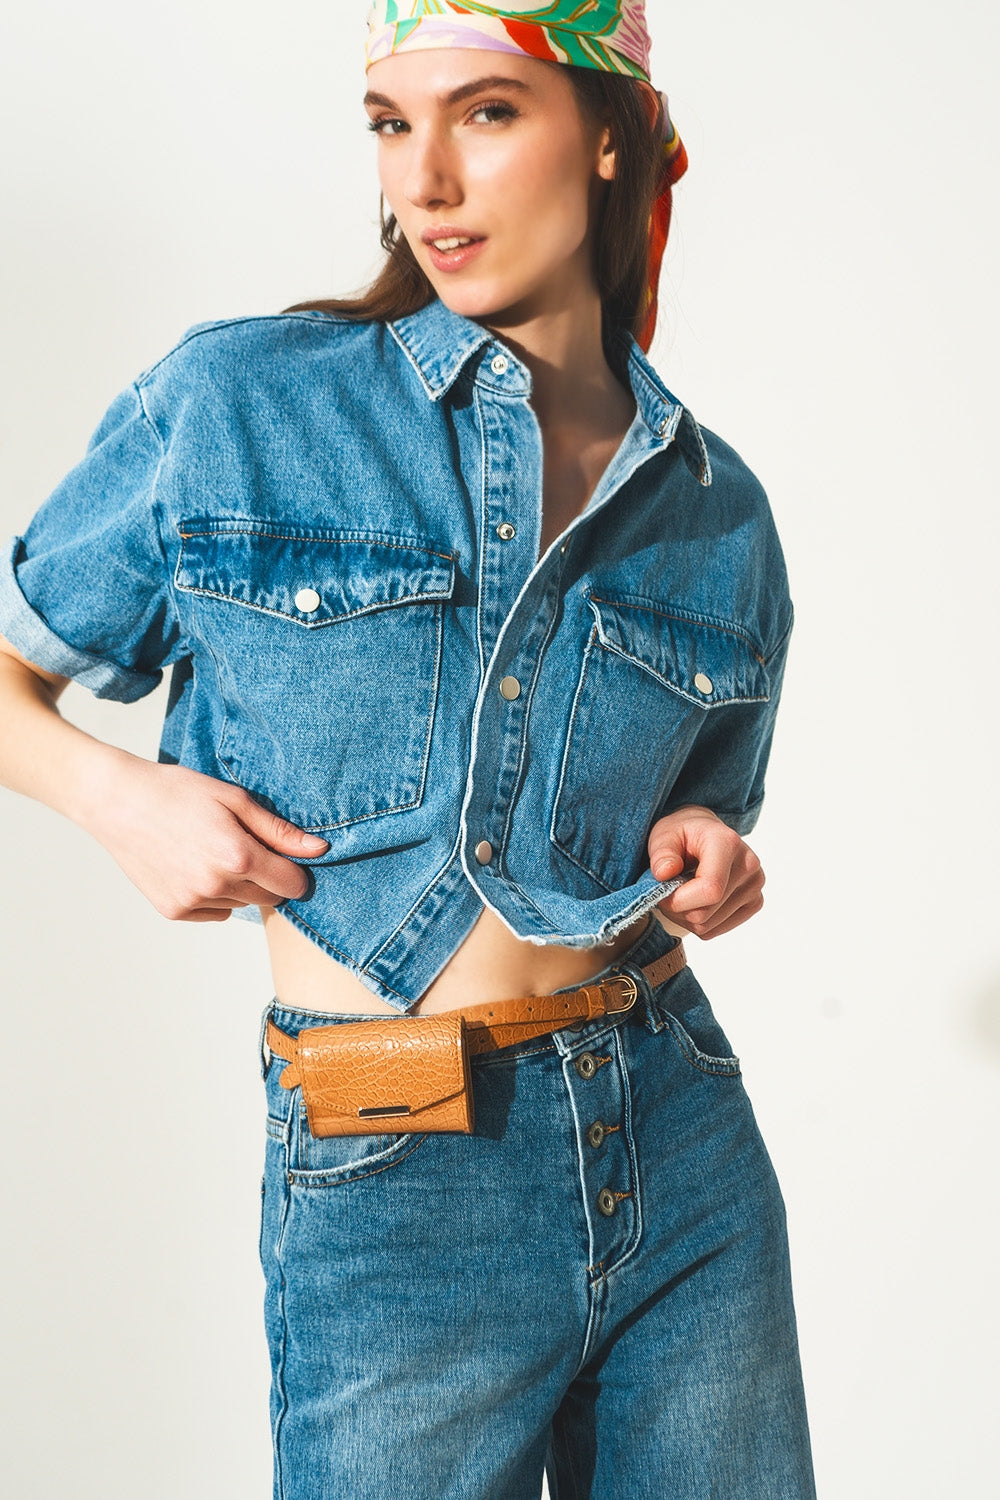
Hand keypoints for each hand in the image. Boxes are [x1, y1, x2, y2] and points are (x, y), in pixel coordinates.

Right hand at [79, 752, 328, 922]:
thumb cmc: (176, 792)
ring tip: (212, 852)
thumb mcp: (234, 799)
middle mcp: (217, 886)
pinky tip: (194, 867)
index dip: (296, 871)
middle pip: (269, 897)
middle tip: (245, 848)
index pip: (292, 884)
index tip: (286, 858)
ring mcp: (193, 901)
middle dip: (268, 877)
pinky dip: (214, 897)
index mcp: (238, 857)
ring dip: (239, 886)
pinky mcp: (174, 911)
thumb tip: (321, 849)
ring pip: (241, 905)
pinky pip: (215, 913)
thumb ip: (279, 830)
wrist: (117, 802)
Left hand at [647, 805, 763, 939]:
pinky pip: (717, 930)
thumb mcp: (664, 835)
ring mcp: (755, 886)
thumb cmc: (683, 835)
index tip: (661, 893)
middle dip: (677, 909)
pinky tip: (696, 901)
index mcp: (728, 844)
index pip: (710, 889)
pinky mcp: (754, 903)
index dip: (678, 900)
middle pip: (705, 913)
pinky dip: (699, 922)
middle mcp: (749, 865)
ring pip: (708, 926)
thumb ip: (662, 853)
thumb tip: (665, 873)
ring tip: (682, 894)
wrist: (705, 835)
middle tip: (668, 892)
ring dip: (686, 917)